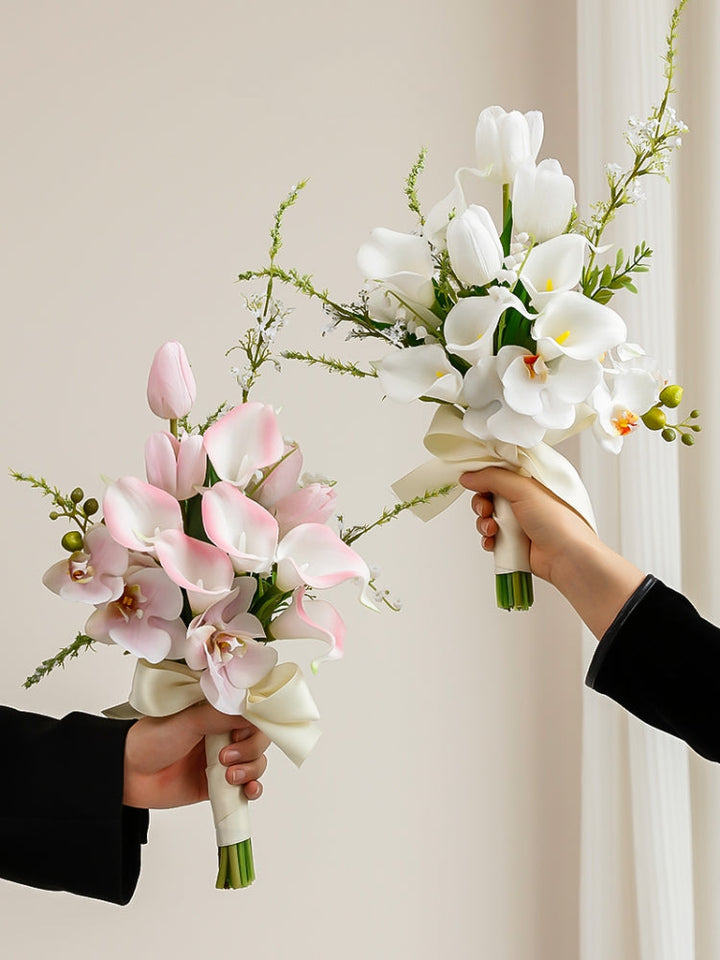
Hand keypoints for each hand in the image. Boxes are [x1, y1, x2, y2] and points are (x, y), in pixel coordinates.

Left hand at [123, 702, 270, 808]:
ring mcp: (223, 760)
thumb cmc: (151, 739)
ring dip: (251, 770)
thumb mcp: (189, 721)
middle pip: (259, 739)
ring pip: (256, 763)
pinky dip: (252, 789)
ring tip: (228, 776)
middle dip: (250, 750)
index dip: (256, 723)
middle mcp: (223, 733)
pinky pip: (246, 786)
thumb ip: (221, 716)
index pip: (251, 713)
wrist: (128, 775)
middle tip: (226, 756)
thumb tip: (252, 709)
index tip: (241, 732)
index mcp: (217, 711)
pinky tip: (246, 791)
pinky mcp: (219, 785)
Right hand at [460, 466, 596, 584]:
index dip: (485, 475)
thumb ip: (493, 478)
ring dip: (484, 522)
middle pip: (489, 494)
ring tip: (492, 529)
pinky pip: (491, 537)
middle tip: (486, 508)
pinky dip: (488, 539)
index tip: (474, 480)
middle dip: (482, 502)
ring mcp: (519, 521)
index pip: (501, 471)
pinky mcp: (514, 541)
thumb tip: (469, 476)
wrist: (567, 558)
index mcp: (531, 481)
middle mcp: (525, 499)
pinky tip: (493, 541)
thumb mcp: (523, 489)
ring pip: (488, 516)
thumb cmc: (558, 521)